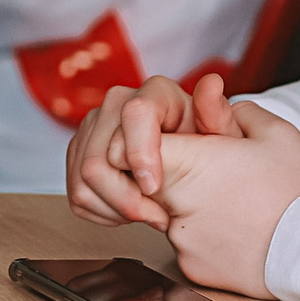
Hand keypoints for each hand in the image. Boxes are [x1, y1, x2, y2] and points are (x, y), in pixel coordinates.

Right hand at [65, 74, 240, 229]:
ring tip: (149, 213)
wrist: (189, 159)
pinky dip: (104, 213)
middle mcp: (116, 103)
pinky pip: (76, 195)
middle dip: (128, 200)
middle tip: (161, 216)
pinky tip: (131, 209)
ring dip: (117, 209)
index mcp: (155, 92)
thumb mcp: (223, 136)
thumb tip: (212, 84)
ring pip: (83, 182)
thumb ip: (217, 114)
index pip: (135, 114)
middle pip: (98, 160)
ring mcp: (92, 127)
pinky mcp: (78, 152)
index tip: (155, 188)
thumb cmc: (207, 147)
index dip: (140, 154)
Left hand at [146, 101, 299, 298]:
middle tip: (215, 172)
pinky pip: (185, 243)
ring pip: (166, 213)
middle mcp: (175, 206)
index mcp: (190, 164)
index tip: (167, 144)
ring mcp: (181, 242)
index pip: (123, 149)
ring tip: (236, 204)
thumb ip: (228, 109)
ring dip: (190, 205)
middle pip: (144, 182)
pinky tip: (237, 229)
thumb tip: (206, 92)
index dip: (142, 143)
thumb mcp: (275, 134)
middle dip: (171, 172)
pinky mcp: (190, 268)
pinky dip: (204, 235)